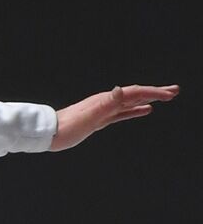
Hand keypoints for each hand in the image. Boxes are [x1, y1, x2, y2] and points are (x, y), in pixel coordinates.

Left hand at [49, 84, 178, 150]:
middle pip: (135, 94)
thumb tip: (120, 90)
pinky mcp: (100, 119)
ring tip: (165, 97)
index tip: (170, 93)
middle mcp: (106, 102)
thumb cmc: (66, 127)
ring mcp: (103, 110)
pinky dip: (136, 110)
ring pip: (131, 102)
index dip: (153, 92)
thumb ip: (106, 103)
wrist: (48, 133)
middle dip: (155, 92)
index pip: (134, 93)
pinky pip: (123, 112)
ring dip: (148, 99)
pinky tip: (144, 110)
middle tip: (174, 91)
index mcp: (105, 100)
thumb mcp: (89, 116)